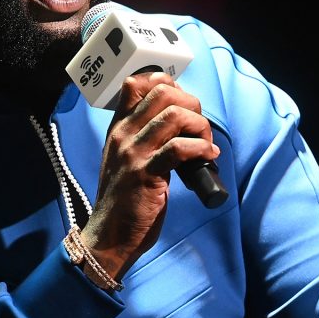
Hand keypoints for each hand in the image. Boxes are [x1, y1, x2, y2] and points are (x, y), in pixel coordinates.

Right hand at [80, 71, 219, 280]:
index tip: (182, 106)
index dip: (167, 84)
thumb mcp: (126, 159)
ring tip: (206, 146)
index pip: (136, 82)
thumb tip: (182, 120)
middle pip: (162, 92)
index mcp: (119, 127)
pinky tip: (208, 159)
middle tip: (198, 128)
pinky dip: (202, 150)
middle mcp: (123, 134)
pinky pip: (180, 148)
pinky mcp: (146, 174)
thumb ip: (145, 137)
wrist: (110, 235)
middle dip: (191, 104)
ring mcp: (134, 153)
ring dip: (200, 127)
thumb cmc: (125, 198)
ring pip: (174, 116)